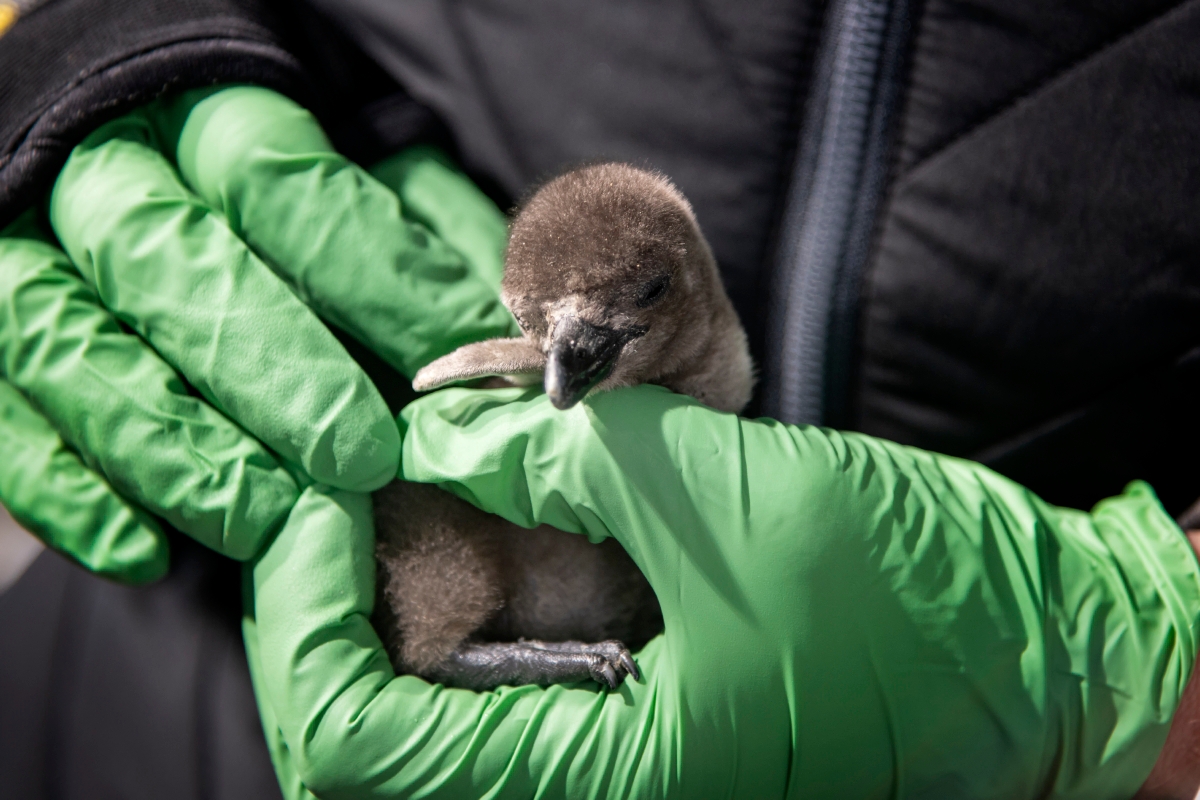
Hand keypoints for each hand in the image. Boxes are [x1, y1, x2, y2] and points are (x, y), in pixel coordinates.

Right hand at [0, 85, 516, 579]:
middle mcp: (103, 184)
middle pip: (173, 263)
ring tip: (268, 520)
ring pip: (74, 347)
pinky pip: (3, 423)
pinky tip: (144, 552)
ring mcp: (27, 266)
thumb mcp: (355, 192)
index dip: (367, 272)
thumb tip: (495, 317)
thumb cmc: (268, 213)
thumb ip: (423, 236)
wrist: (124, 194)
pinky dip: (68, 493)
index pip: (282, 184)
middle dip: (272, 366)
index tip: (445, 355)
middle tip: (360, 455)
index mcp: (203, 124)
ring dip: (177, 446)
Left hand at [249, 384, 1199, 797]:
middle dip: (334, 599)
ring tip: (406, 488)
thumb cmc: (917, 602)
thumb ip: (570, 462)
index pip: (360, 741)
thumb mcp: (732, 507)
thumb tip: (443, 426)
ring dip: (399, 590)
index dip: (302, 620)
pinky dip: (473, 588)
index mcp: (606, 783)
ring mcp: (610, 756)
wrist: (1032, 651)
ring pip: (436, 698)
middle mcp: (592, 787)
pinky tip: (486, 510)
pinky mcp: (636, 716)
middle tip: (345, 490)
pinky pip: (508, 671)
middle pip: (376, 728)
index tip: (313, 506)